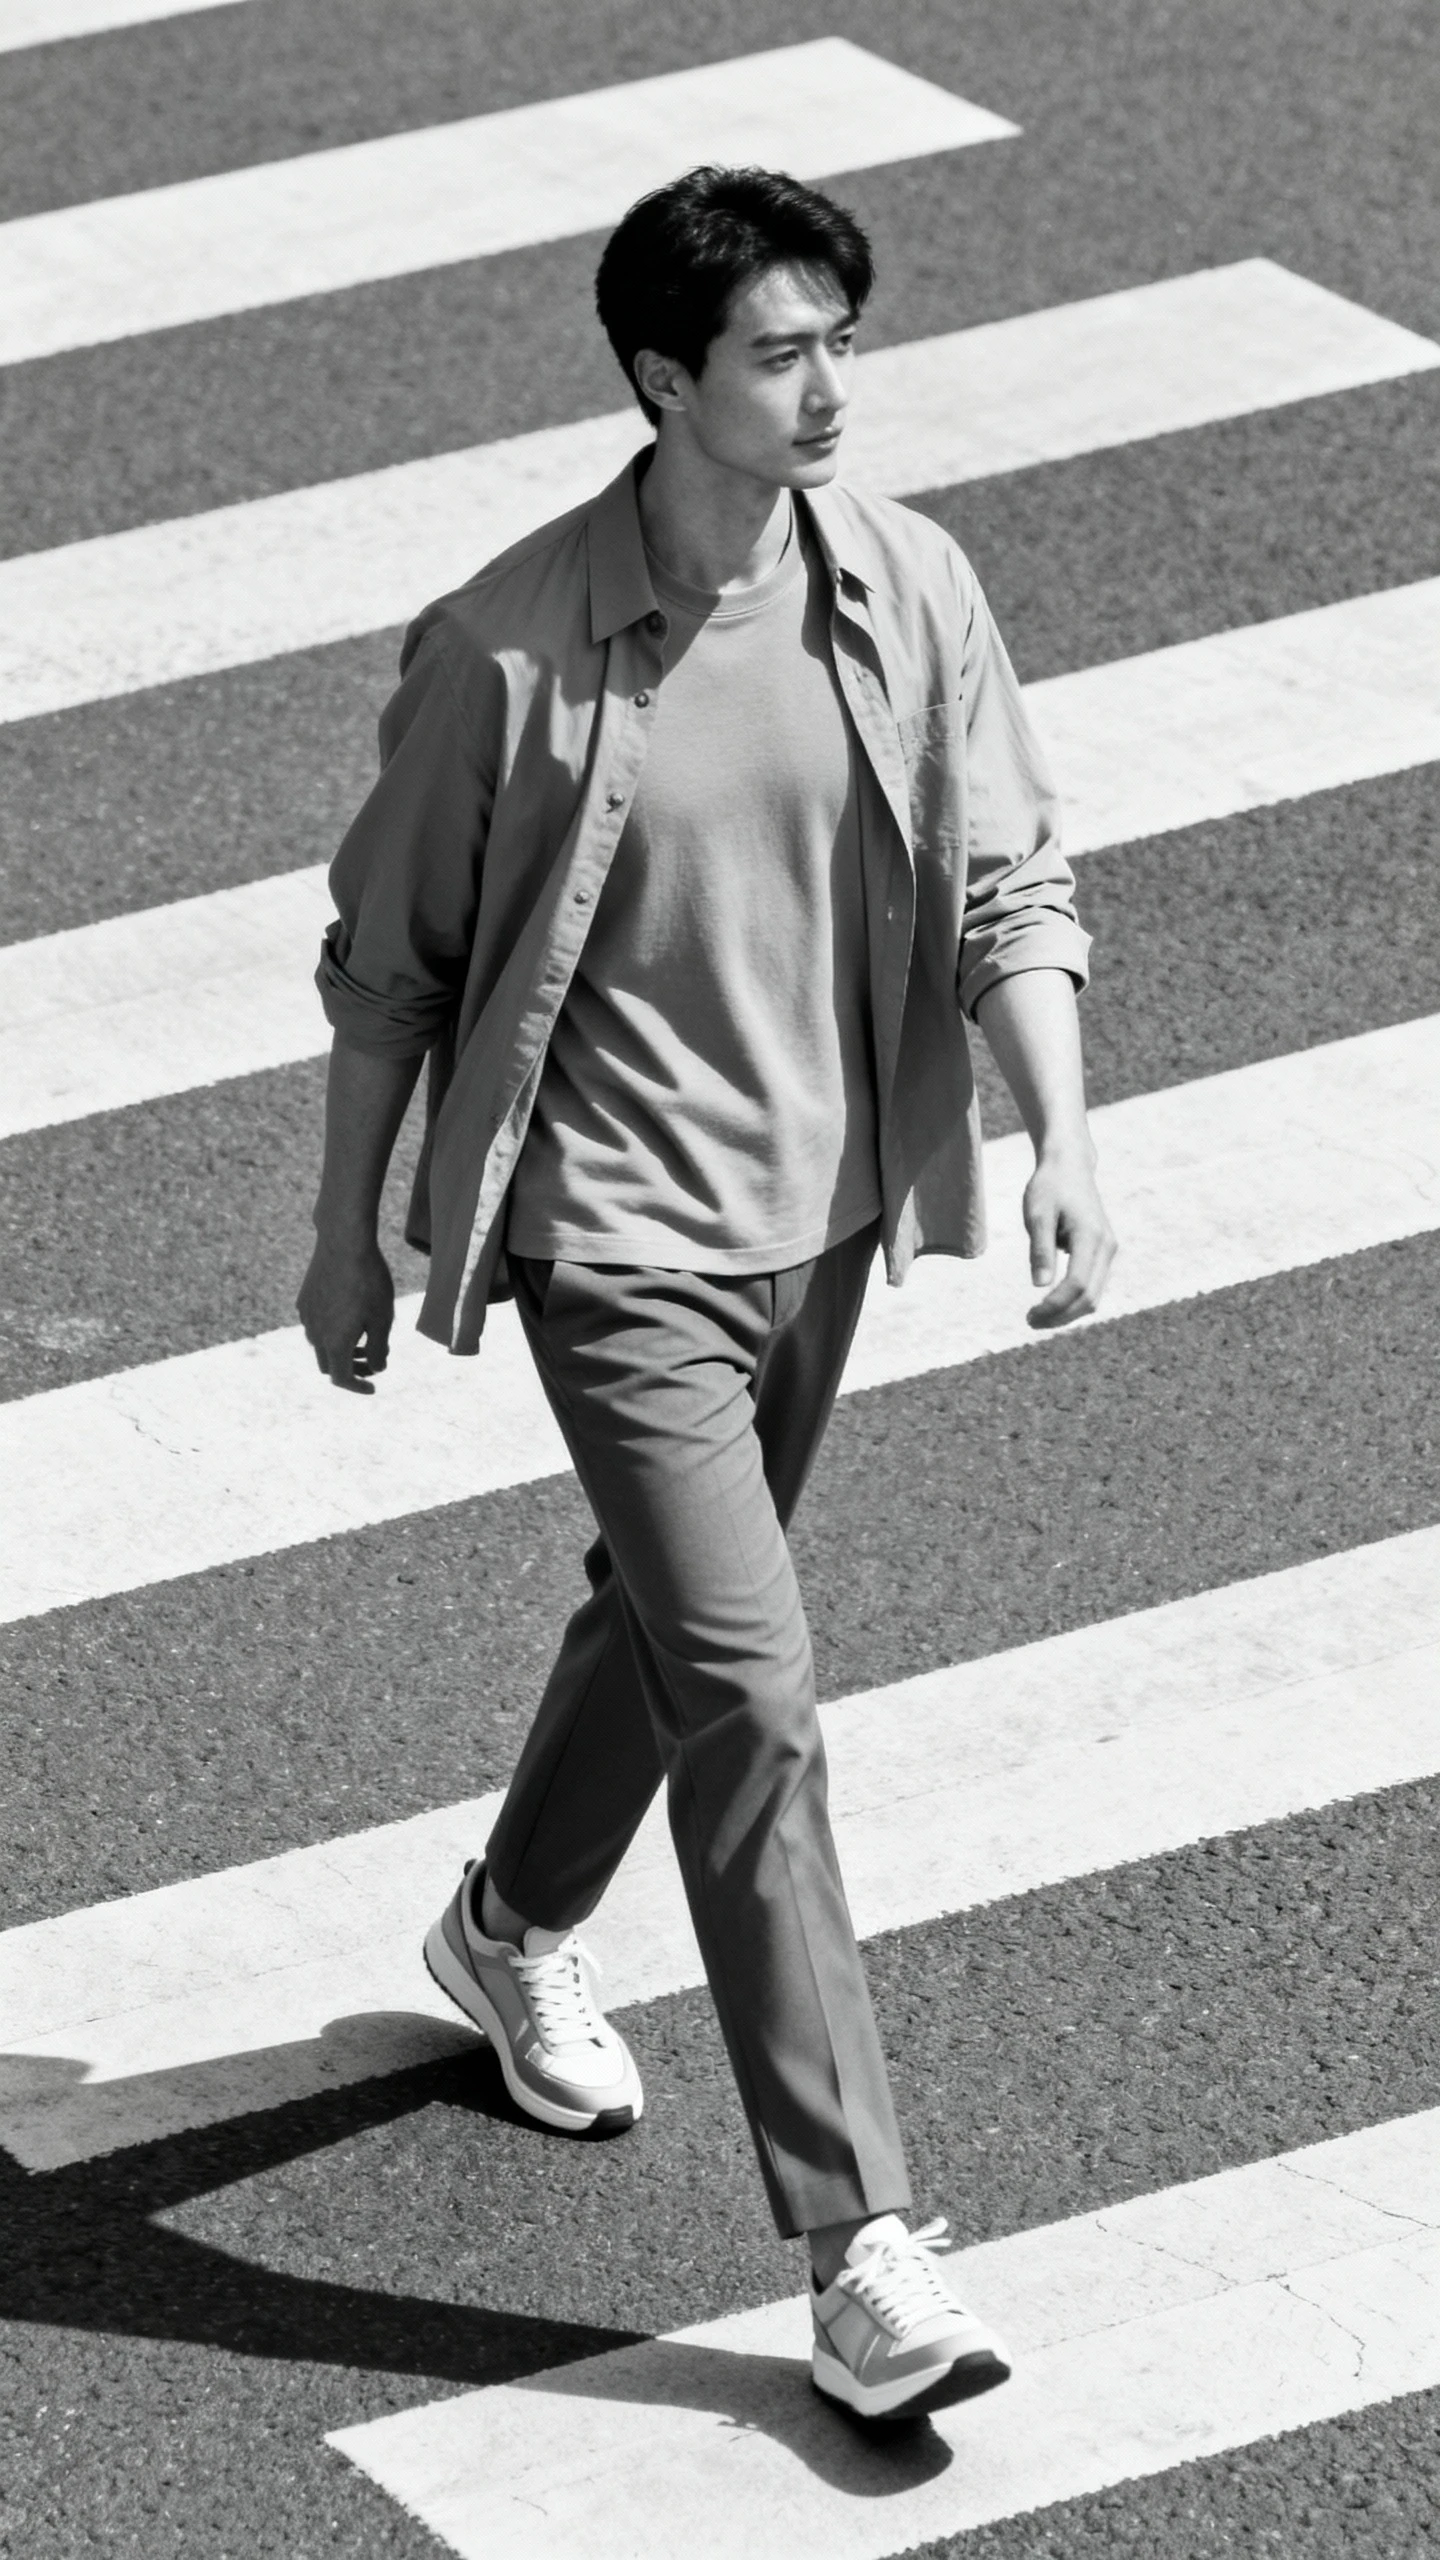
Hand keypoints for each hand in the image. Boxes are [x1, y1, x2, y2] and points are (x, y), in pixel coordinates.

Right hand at [296, 1232, 394, 1392]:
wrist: (344, 1243)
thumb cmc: (369, 1282)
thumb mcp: (382, 1319)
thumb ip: (379, 1349)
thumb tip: (377, 1368)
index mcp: (334, 1344)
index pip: (342, 1379)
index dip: (358, 1387)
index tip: (373, 1387)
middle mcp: (315, 1334)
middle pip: (329, 1365)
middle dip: (352, 1368)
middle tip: (374, 1361)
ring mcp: (307, 1316)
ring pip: (321, 1345)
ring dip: (341, 1350)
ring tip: (365, 1338)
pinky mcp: (304, 1300)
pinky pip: (316, 1325)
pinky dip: (332, 1331)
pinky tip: (349, 1315)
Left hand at [1021, 1147, 1116, 1328]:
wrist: (1069, 1165)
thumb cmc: (1049, 1187)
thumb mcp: (1037, 1214)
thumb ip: (1040, 1249)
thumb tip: (1039, 1285)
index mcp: (1091, 1236)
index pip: (1076, 1283)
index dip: (1054, 1305)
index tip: (1030, 1314)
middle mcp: (1106, 1246)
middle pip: (1090, 1297)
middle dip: (1061, 1316)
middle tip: (1030, 1322)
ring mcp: (1107, 1250)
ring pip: (1094, 1296)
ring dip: (1067, 1313)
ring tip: (1036, 1317)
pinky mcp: (1102, 1252)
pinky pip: (1092, 1285)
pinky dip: (1073, 1301)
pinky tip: (1050, 1304)